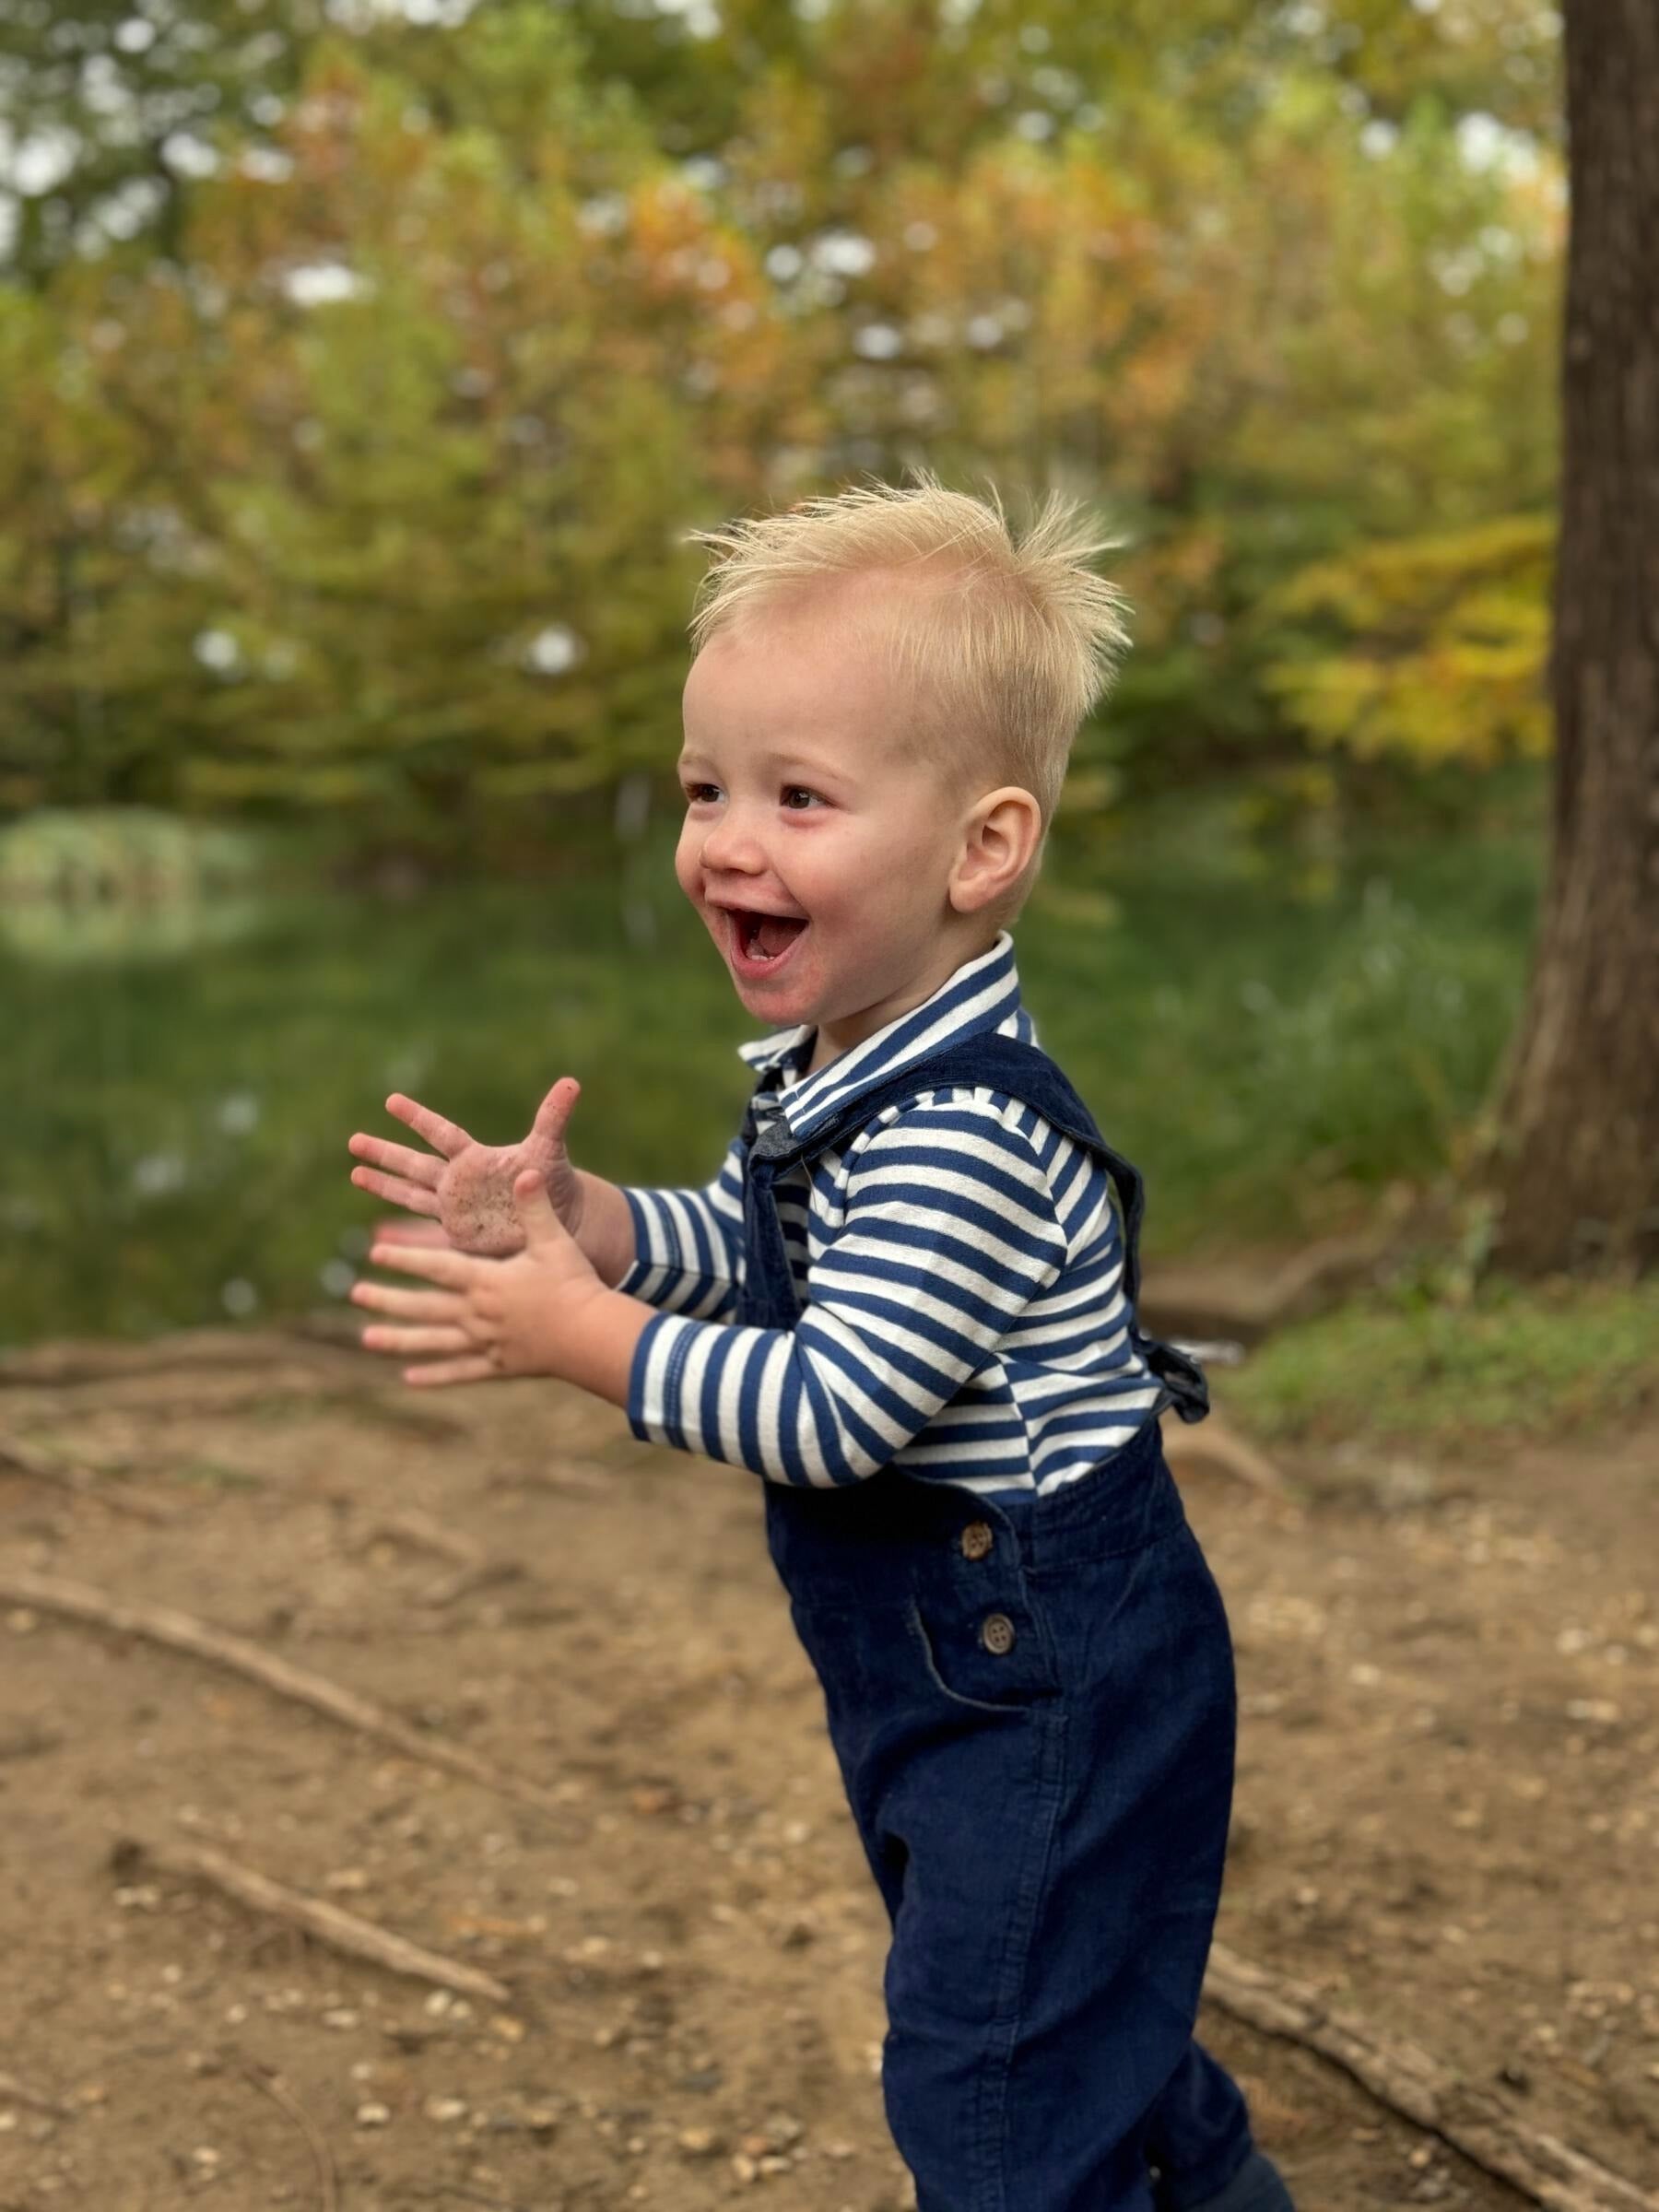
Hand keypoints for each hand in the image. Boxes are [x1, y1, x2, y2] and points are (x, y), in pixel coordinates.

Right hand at [347, 1077, 583, 1257]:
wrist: (558, 1220)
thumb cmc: (553, 1181)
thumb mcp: (549, 1150)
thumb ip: (554, 1117)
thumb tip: (572, 1082)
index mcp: (475, 1158)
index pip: (441, 1133)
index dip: (418, 1118)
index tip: (391, 1100)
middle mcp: (458, 1180)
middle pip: (414, 1163)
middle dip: (385, 1153)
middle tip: (353, 1140)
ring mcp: (454, 1207)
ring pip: (411, 1194)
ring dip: (384, 1185)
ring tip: (354, 1173)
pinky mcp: (457, 1233)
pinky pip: (422, 1232)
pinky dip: (400, 1234)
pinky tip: (377, 1235)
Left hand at [350, 1170, 600, 1385]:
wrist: (593, 1336)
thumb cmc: (575, 1284)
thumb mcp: (555, 1241)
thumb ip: (535, 1208)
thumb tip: (525, 1171)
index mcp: (487, 1281)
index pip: (437, 1267)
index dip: (405, 1259)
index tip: (374, 1253)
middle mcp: (478, 1314)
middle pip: (424, 1305)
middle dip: (389, 1298)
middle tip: (356, 1293)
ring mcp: (486, 1343)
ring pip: (433, 1341)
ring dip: (398, 1339)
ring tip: (366, 1339)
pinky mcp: (500, 1365)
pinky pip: (460, 1371)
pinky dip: (435, 1375)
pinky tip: (409, 1378)